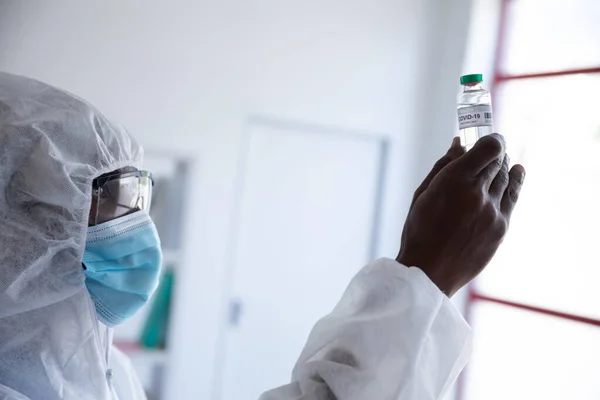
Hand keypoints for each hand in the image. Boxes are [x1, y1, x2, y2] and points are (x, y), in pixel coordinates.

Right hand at [397, 134, 524, 296]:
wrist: (429, 271)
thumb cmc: (419, 231)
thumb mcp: (422, 194)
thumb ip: (443, 166)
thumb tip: (459, 143)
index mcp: (454, 181)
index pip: (489, 147)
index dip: (492, 138)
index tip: (488, 137)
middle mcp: (477, 193)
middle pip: (498, 160)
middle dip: (493, 153)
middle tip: (486, 152)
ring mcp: (492, 212)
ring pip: (506, 177)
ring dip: (501, 167)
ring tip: (494, 164)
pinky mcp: (501, 228)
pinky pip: (513, 197)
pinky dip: (515, 181)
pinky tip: (517, 171)